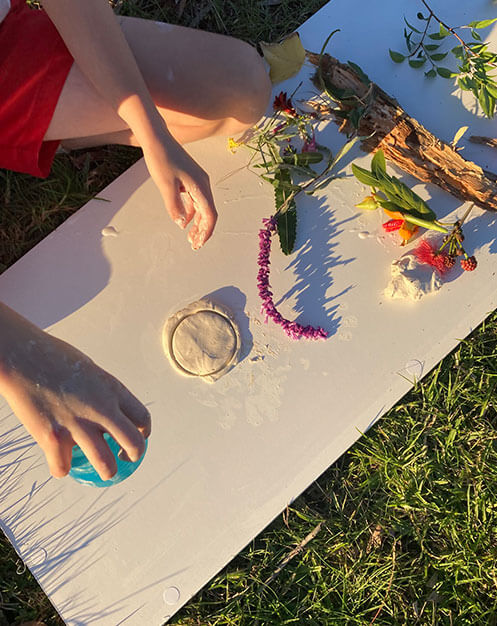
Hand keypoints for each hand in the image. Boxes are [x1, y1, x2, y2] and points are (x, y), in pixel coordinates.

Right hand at [0, 307, 149, 480]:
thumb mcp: (90, 371)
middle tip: (125, 458)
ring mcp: (78, 425)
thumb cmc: (53, 358)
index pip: (142, 417)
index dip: (144, 431)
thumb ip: (102, 393)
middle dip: (134, 455)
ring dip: (107, 472)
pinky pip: (63, 467)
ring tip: (104, 471)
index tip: (139, 436)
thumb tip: (109, 410)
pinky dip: (61, 467)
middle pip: (134, 443)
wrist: (22, 358)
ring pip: (106, 465)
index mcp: (112, 389)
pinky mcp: (54, 438)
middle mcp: (101, 408)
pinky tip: (60, 460)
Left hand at [141, 131, 217, 249]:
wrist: (157, 138)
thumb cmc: (161, 159)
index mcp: (200, 186)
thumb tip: (182, 224)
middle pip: (208, 213)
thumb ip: (174, 207)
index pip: (210, 215)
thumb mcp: (165, 185)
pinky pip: (195, 200)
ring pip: (202, 207)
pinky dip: (192, 212)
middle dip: (202, 230)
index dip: (206, 232)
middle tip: (193, 244)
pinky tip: (184, 219)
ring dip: (197, 223)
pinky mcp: (190, 179)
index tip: (198, 243)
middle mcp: (203, 184)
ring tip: (189, 236)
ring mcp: (197, 181)